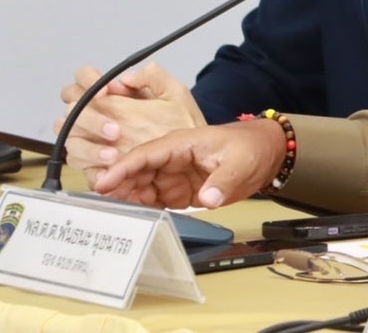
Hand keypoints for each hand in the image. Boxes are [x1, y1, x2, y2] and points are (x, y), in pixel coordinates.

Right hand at [57, 63, 206, 177]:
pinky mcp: (92, 163)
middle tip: (116, 129)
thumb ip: (153, 77)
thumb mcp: (175, 94)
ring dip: (90, 147)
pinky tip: (109, 171)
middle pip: (72, 110)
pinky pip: (80, 166)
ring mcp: (90, 139)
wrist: (187, 152)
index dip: (88, 80)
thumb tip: (127, 77)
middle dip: (91, 118)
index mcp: (110, 94)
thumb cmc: (180, 122)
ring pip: (71, 139)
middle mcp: (95, 115)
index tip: (106, 92)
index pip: (83, 77)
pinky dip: (92, 169)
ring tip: (114, 154)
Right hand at [92, 119, 283, 209]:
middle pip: (136, 173)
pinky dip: (141, 211)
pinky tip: (131, 223)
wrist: (266, 155)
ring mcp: (173, 176)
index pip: (145, 154)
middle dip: (117, 189)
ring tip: (112, 219)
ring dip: (126, 202)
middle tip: (101, 209)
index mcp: (181, 144)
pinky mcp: (178, 192)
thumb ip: (223, 180)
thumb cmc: (251, 148)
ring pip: (140, 189)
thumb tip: (208, 199)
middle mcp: (171, 159)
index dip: (122, 168)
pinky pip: (153, 202)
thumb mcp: (240, 162)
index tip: (103, 183)